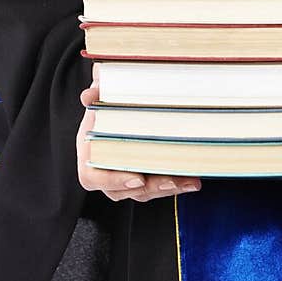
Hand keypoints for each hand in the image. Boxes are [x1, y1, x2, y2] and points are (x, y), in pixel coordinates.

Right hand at [76, 62, 201, 202]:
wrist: (116, 98)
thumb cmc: (108, 95)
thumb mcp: (103, 87)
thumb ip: (97, 88)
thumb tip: (89, 95)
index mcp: (89, 150)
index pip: (92, 176)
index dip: (113, 181)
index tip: (138, 178)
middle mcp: (103, 168)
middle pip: (123, 190)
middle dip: (151, 187)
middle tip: (172, 179)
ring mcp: (123, 175)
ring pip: (143, 193)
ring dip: (168, 188)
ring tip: (190, 180)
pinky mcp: (142, 175)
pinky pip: (156, 187)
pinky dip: (174, 184)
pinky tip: (192, 178)